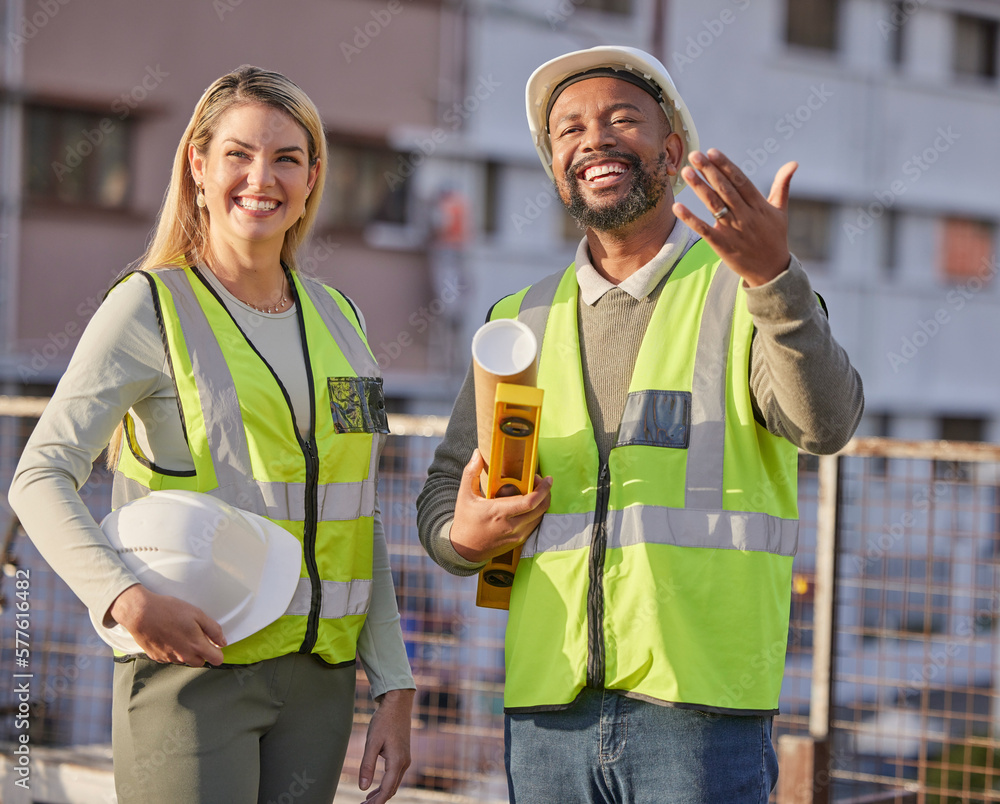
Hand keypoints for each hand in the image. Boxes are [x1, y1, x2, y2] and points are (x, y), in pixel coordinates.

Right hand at [106, 584, 225, 665]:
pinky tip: (168, 636)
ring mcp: (169, 658)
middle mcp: (183, 656)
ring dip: (186, 651)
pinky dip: (172, 650)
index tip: (214, 644)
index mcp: (196, 646)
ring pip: (184, 660)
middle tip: (196, 635)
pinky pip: (170, 658)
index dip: (218, 651)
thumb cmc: (169, 610)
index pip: (216, 660)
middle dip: (202, 652)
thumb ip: (213, 630)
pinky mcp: (157, 658)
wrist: (140, 613)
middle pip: (200, 662)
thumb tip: (223, 642)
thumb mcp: (197, 614)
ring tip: (179, 633)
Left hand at [359, 688, 414, 802]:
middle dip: (379, 800)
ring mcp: (405, 759)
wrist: (398, 705)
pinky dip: (385, 784)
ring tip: (367, 801)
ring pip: (394, 783)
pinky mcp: (402, 755)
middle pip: (392, 789)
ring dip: (382, 794)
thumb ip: (367, 765)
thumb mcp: (372, 742)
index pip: (387, 789)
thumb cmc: (384, 721)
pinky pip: (395, 776)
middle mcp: (404, 763)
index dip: (377, 802)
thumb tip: (363, 787)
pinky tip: (374, 787)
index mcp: (397, 761)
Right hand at [449, 449, 552, 562]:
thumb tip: (477, 453)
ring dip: (542, 503)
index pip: (530, 502)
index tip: (548, 479)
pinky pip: (535, 525)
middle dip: (546, 493)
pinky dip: (537, 514)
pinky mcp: (519, 542)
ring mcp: (516, 536)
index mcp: (498, 512)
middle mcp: (511, 526)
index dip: (543, 490)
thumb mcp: (464, 495)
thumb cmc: (465, 520)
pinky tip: (530, 505)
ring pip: (540, 517)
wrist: (464, 550)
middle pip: (540, 509)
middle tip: (542, 482)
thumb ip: (471, 472)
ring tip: (535, 491)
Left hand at [673, 149, 796, 287]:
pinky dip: (691, 218)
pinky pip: (704, 230)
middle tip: (694, 155)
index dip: (725, 166)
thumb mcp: (780, 211)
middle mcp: (746, 215)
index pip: (740, 180)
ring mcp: (734, 231)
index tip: (712, 151)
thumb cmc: (775, 238)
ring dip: (699, 188)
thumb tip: (793, 163)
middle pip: (725, 189)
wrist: (772, 271)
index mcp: (759, 205)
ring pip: (714, 205)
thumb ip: (782, 186)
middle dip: (709, 171)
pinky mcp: (722, 245)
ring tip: (686, 172)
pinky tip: (678, 207)